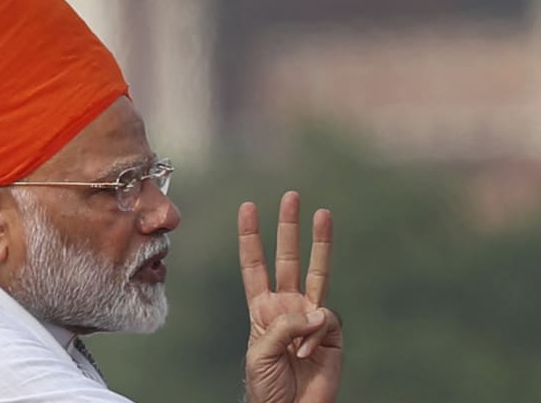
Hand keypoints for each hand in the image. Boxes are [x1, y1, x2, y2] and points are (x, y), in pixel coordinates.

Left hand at [238, 191, 342, 402]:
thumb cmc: (266, 387)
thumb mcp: (261, 352)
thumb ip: (285, 325)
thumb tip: (316, 310)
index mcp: (262, 308)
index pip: (254, 265)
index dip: (250, 237)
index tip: (248, 208)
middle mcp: (287, 306)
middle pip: (287, 258)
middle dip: (288, 228)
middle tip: (291, 197)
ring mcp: (310, 317)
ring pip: (317, 272)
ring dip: (320, 243)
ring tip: (323, 213)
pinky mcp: (331, 334)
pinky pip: (325, 319)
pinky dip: (314, 334)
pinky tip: (307, 354)